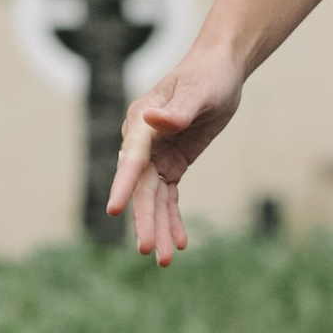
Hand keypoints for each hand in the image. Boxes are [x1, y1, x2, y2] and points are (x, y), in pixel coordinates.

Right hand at [107, 40, 247, 260]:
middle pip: (141, 187)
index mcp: (142, 122)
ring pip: (153, 198)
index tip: (114, 210)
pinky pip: (168, 196)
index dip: (123, 185)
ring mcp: (156, 155)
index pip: (132, 159)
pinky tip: (181, 242)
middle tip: (149, 250)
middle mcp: (143, 142)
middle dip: (145, 219)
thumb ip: (177, 111)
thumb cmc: (207, 76)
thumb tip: (154, 121)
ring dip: (159, 227)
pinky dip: (172, 218)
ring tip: (166, 260)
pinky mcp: (172, 163)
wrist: (219, 71)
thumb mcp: (198, 92)